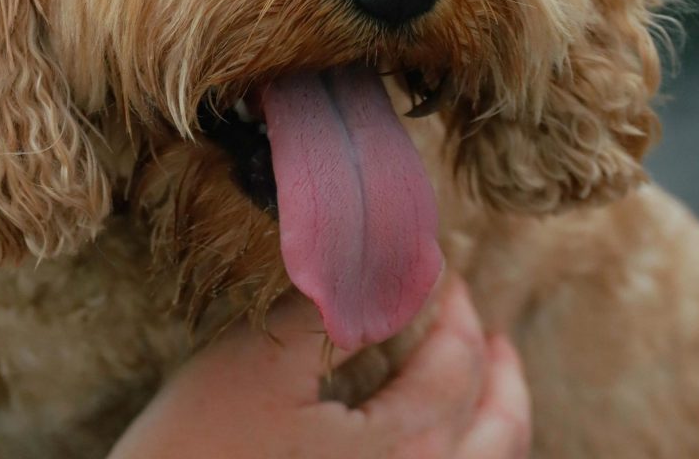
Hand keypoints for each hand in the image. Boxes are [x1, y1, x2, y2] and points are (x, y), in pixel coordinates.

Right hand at [109, 276, 530, 458]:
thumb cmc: (203, 448)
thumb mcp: (264, 360)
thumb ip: (333, 308)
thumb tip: (381, 259)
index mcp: (400, 454)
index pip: (452, 364)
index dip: (448, 303)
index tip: (433, 261)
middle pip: (495, 429)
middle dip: (495, 365)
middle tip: (475, 314)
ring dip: (494, 413)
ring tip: (489, 368)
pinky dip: (461, 447)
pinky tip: (435, 422)